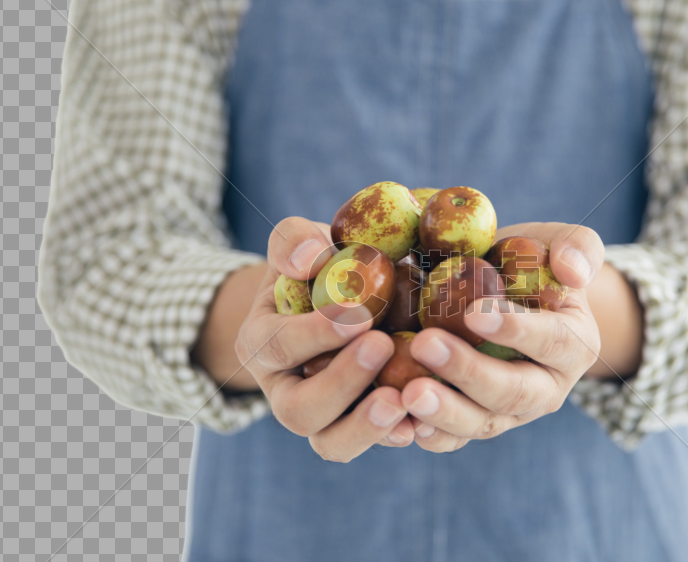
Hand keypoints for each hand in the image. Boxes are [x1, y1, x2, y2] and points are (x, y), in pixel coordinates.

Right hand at [234, 217, 415, 461]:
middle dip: (340, 382)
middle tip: (383, 346)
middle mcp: (284, 391)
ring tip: (403, 401)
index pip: (278, 346)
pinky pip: (371, 445)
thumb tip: (308, 258)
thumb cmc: (319, 268)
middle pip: (298, 410)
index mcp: (261, 344)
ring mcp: (321, 418)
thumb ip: (294, 240)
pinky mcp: (357, 429)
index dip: (315, 334)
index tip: (359, 315)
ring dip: (365, 426)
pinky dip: (397, 436)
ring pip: (331, 443)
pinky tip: (426, 420)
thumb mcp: (300, 245)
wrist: (340, 302)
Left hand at [401, 222, 604, 452]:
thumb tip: (572, 271)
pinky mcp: (474, 425)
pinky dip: (428, 435)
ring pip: (481, 423)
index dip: (516, 329)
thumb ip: (578, 246)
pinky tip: (401, 423)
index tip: (474, 311)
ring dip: (444, 412)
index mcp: (574, 345)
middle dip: (469, 372)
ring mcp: (509, 414)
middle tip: (425, 345)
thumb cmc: (526, 263)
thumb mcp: (555, 243)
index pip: (551, 340)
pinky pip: (452, 439)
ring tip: (409, 394)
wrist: (499, 295)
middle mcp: (547, 388)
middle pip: (513, 392)